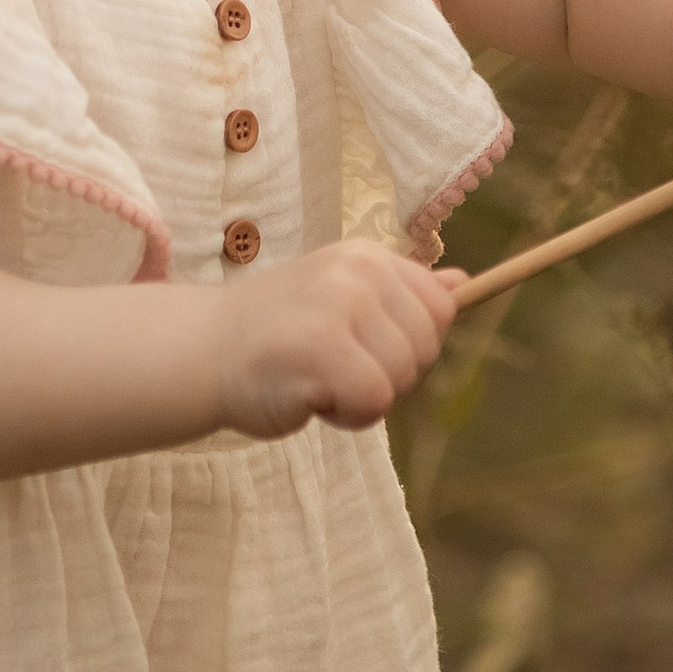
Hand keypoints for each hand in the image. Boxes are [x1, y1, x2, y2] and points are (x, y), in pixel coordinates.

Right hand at [214, 238, 463, 439]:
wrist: (208, 351)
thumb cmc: (282, 333)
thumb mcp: (345, 300)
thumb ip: (402, 295)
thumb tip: (463, 284)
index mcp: (368, 256)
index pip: (440, 307)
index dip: (409, 343)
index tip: (363, 344)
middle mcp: (357, 271)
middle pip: (426, 347)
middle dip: (389, 373)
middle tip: (334, 365)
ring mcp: (338, 305)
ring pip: (402, 378)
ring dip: (363, 397)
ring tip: (318, 378)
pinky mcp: (320, 347)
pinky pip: (374, 402)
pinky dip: (346, 415)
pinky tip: (310, 396)